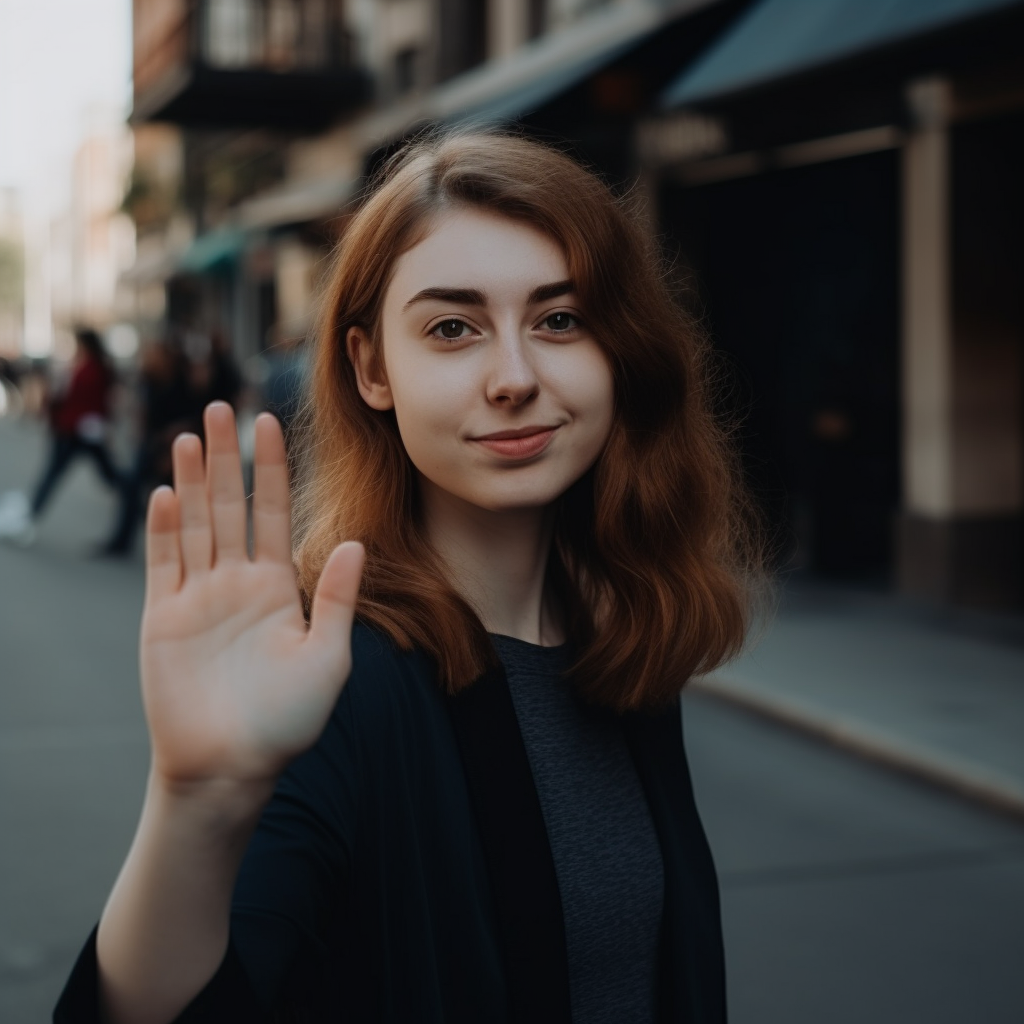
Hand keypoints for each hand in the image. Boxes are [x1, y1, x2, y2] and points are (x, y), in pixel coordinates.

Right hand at [140, 402, 363, 790]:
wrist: (232, 767)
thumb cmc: (287, 720)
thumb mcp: (327, 657)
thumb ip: (335, 599)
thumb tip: (354, 541)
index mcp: (277, 586)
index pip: (273, 514)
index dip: (271, 469)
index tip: (269, 423)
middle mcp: (237, 583)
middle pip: (230, 507)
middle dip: (226, 459)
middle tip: (223, 408)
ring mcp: (197, 597)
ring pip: (194, 525)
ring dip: (192, 480)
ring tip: (191, 435)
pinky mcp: (163, 618)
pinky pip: (163, 564)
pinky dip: (165, 530)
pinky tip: (169, 493)